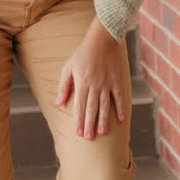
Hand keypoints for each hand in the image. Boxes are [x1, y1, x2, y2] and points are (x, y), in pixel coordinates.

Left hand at [56, 21, 125, 139]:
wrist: (102, 40)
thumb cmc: (82, 54)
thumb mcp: (68, 68)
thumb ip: (64, 86)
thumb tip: (59, 103)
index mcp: (81, 84)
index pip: (79, 107)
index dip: (79, 121)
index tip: (79, 133)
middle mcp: (94, 86)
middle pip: (92, 109)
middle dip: (90, 125)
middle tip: (89, 138)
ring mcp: (107, 84)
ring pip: (104, 106)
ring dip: (103, 120)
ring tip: (102, 133)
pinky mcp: (116, 81)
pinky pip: (119, 97)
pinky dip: (120, 108)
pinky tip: (120, 119)